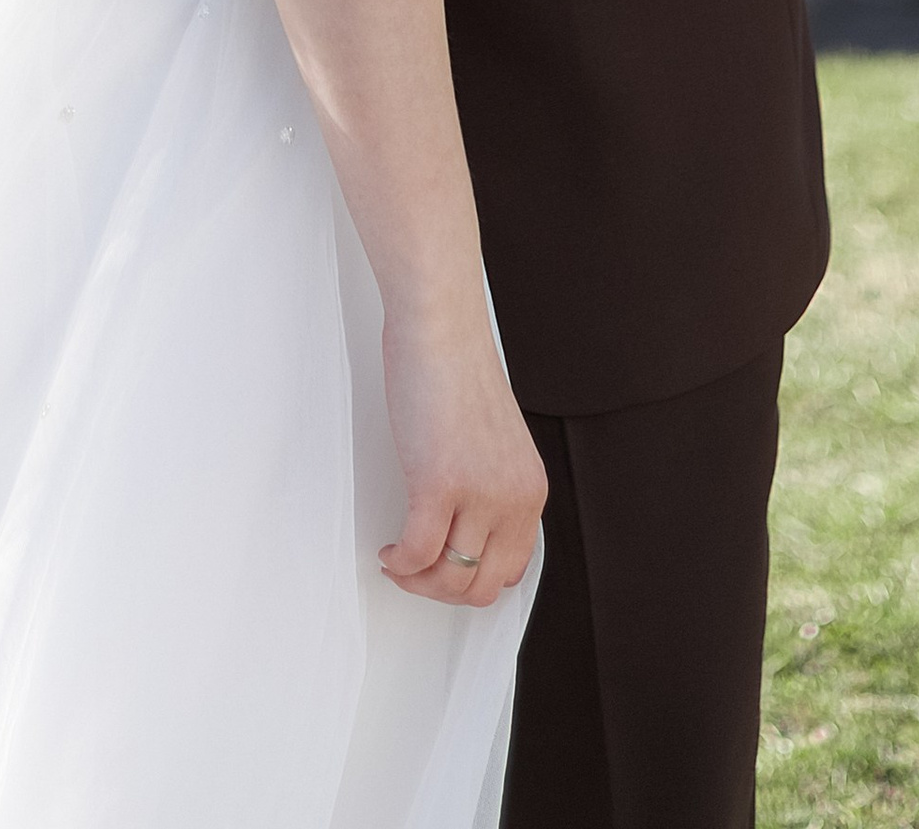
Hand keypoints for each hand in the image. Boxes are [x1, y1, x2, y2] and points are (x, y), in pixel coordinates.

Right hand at [378, 310, 546, 608]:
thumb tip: (463, 528)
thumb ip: (490, 485)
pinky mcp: (439, 481)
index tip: (443, 569)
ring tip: (398, 560)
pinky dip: (399, 562)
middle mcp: (512, 497)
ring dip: (417, 581)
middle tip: (415, 573)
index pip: (513, 570)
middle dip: (442, 591)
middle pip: (483, 586)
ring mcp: (478, 492)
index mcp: (529, 489)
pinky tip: (388, 550)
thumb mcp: (494, 442)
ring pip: (451, 578)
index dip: (472, 581)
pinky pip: (417, 553)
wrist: (440, 326)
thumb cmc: (456, 369)